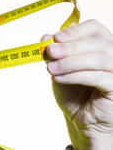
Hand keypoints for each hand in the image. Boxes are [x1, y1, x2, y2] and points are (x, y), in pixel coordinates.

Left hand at [42, 19, 112, 149]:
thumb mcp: (60, 70)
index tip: (55, 38)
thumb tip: (45, 37)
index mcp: (104, 46)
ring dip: (71, 62)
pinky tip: (58, 78)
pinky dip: (75, 76)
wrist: (81, 121)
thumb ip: (55, 54)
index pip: (96, 29)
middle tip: (50, 52)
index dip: (75, 31)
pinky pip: (99, 78)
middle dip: (71, 46)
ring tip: (50, 69)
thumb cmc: (73, 94)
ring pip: (101, 59)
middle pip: (99, 42)